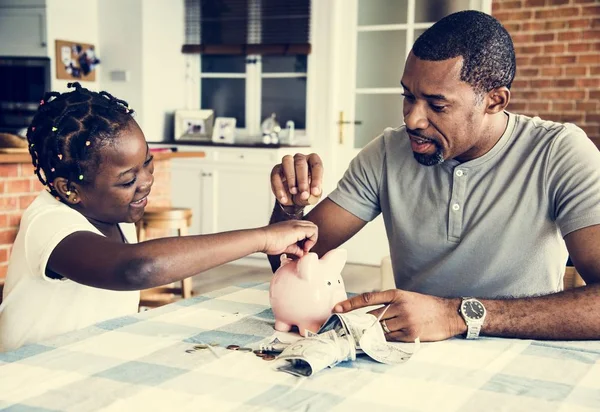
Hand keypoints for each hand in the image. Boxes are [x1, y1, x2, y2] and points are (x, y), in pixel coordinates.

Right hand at [260, 220, 317, 256]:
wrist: (262, 239)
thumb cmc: (269, 243)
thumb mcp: (286, 247)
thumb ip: (295, 249)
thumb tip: (302, 254)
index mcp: (292, 226)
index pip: (307, 229)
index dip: (307, 240)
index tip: (302, 249)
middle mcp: (295, 223)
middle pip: (312, 227)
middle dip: (311, 239)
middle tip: (304, 249)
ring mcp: (296, 224)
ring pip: (314, 227)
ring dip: (312, 240)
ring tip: (303, 249)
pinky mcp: (297, 228)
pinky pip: (313, 231)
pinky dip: (312, 240)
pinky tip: (303, 248)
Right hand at [271, 153, 322, 206]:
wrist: (293, 199)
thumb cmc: (306, 193)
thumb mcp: (312, 196)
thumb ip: (313, 195)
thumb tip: (309, 195)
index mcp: (313, 162)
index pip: (316, 165)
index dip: (316, 179)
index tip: (315, 192)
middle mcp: (300, 159)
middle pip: (300, 162)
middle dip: (302, 180)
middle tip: (304, 195)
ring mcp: (287, 163)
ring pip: (287, 162)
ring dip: (291, 178)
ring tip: (293, 192)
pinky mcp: (276, 170)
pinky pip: (275, 175)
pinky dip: (279, 188)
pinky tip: (284, 198)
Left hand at [333, 289, 465, 341]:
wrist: (449, 314)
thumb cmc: (426, 306)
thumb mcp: (407, 297)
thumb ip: (389, 304)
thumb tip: (368, 315)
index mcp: (396, 294)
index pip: (368, 298)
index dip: (350, 304)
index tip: (337, 308)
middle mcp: (399, 306)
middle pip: (371, 317)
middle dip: (360, 323)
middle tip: (349, 328)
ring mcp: (405, 321)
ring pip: (380, 329)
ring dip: (372, 333)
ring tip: (364, 336)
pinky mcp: (410, 335)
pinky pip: (390, 339)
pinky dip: (383, 341)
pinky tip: (380, 341)